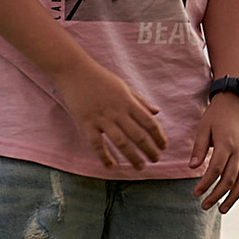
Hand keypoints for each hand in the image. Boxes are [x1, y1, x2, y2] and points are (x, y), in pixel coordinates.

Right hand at [55, 59, 170, 170]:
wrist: (75, 71)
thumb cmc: (101, 78)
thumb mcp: (124, 87)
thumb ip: (140, 101)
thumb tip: (156, 112)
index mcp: (128, 102)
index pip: (149, 122)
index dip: (158, 136)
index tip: (164, 147)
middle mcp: (118, 112)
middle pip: (138, 135)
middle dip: (149, 150)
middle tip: (156, 160)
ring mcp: (102, 118)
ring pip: (121, 142)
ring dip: (132, 156)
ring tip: (140, 167)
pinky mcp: (86, 123)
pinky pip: (97, 143)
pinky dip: (104, 155)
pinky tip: (111, 165)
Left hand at [193, 99, 238, 210]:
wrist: (237, 101)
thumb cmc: (217, 114)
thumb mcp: (203, 128)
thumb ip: (199, 148)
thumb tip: (192, 168)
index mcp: (226, 144)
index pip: (216, 170)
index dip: (206, 184)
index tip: (196, 193)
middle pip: (230, 179)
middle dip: (217, 195)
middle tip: (205, 205)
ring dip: (233, 197)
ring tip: (222, 209)